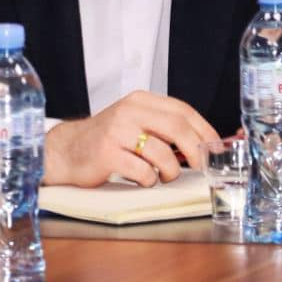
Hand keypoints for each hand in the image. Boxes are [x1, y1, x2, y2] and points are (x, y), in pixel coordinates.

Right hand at [43, 90, 221, 187]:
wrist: (66, 150)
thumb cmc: (107, 139)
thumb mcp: (135, 122)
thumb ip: (164, 127)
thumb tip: (203, 143)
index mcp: (141, 101)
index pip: (183, 111)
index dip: (204, 130)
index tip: (215, 147)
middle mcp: (130, 111)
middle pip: (178, 128)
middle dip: (196, 150)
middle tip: (200, 165)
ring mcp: (117, 131)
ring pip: (162, 153)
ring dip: (171, 170)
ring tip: (164, 176)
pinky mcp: (107, 154)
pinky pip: (142, 171)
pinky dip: (149, 180)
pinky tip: (143, 179)